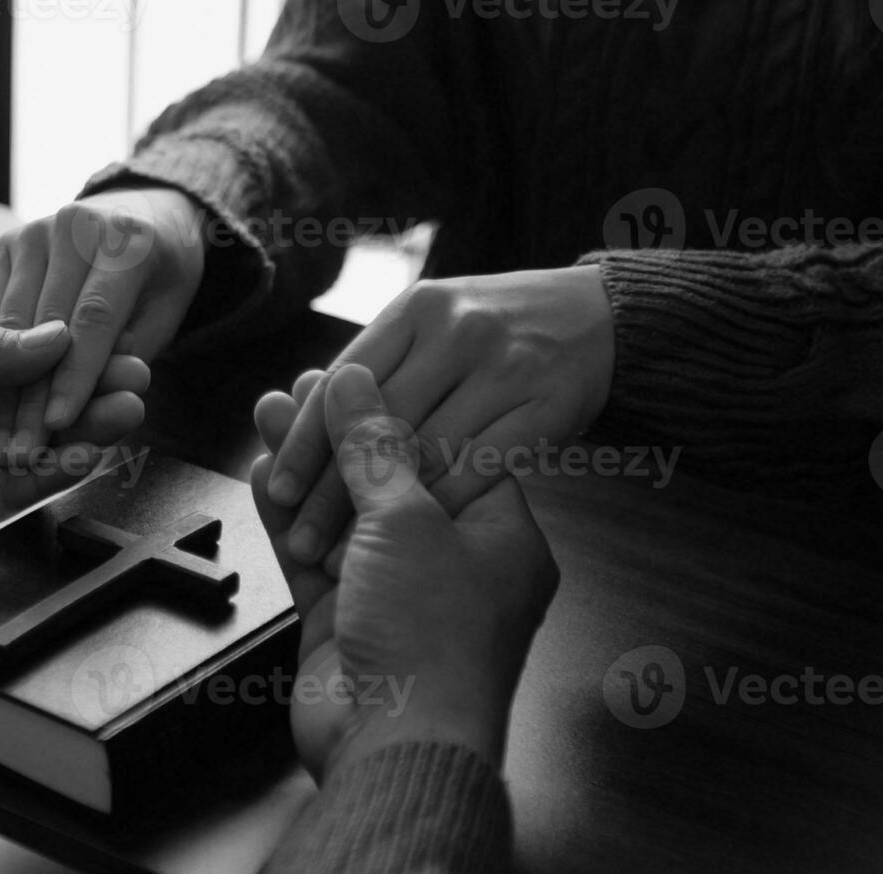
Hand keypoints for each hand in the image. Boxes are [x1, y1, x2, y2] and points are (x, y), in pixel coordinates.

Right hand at [0, 186, 205, 458]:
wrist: (139, 213)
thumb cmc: (159, 278)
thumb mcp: (163, 315)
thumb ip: (129, 351)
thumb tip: (95, 397)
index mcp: (126, 240)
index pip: (95, 319)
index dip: (76, 375)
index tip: (59, 425)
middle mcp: (75, 226)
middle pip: (46, 324)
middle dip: (33, 394)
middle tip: (23, 450)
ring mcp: (34, 232)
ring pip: (10, 321)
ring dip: (1, 385)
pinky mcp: (6, 245)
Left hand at [0, 316, 147, 579]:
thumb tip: (46, 338)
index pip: (16, 360)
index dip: (62, 352)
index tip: (107, 337)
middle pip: (38, 404)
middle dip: (89, 389)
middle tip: (137, 373)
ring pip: (37, 447)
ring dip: (87, 428)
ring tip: (132, 405)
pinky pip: (16, 490)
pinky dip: (57, 469)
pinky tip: (95, 447)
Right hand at [252, 365, 559, 778]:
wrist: (395, 743)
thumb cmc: (432, 638)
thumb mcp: (408, 520)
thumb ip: (373, 448)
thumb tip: (353, 383)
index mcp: (499, 535)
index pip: (449, 451)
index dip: (399, 410)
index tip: (357, 373)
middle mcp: (450, 563)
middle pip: (389, 480)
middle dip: (341, 434)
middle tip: (301, 388)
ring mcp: (393, 595)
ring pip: (343, 515)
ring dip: (305, 468)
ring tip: (267, 413)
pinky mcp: (344, 622)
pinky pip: (311, 558)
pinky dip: (286, 519)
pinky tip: (260, 474)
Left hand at [265, 265, 614, 563]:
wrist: (603, 314)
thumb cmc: (498, 331)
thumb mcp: (433, 326)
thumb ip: (380, 368)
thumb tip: (302, 410)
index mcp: (417, 310)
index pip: (345, 382)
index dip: (307, 439)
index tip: (279, 488)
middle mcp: (459, 331)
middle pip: (379, 423)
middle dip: (334, 490)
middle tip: (303, 537)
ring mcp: (508, 367)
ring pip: (428, 451)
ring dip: (382, 513)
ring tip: (343, 555)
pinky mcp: (550, 405)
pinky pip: (484, 466)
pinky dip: (443, 507)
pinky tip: (412, 541)